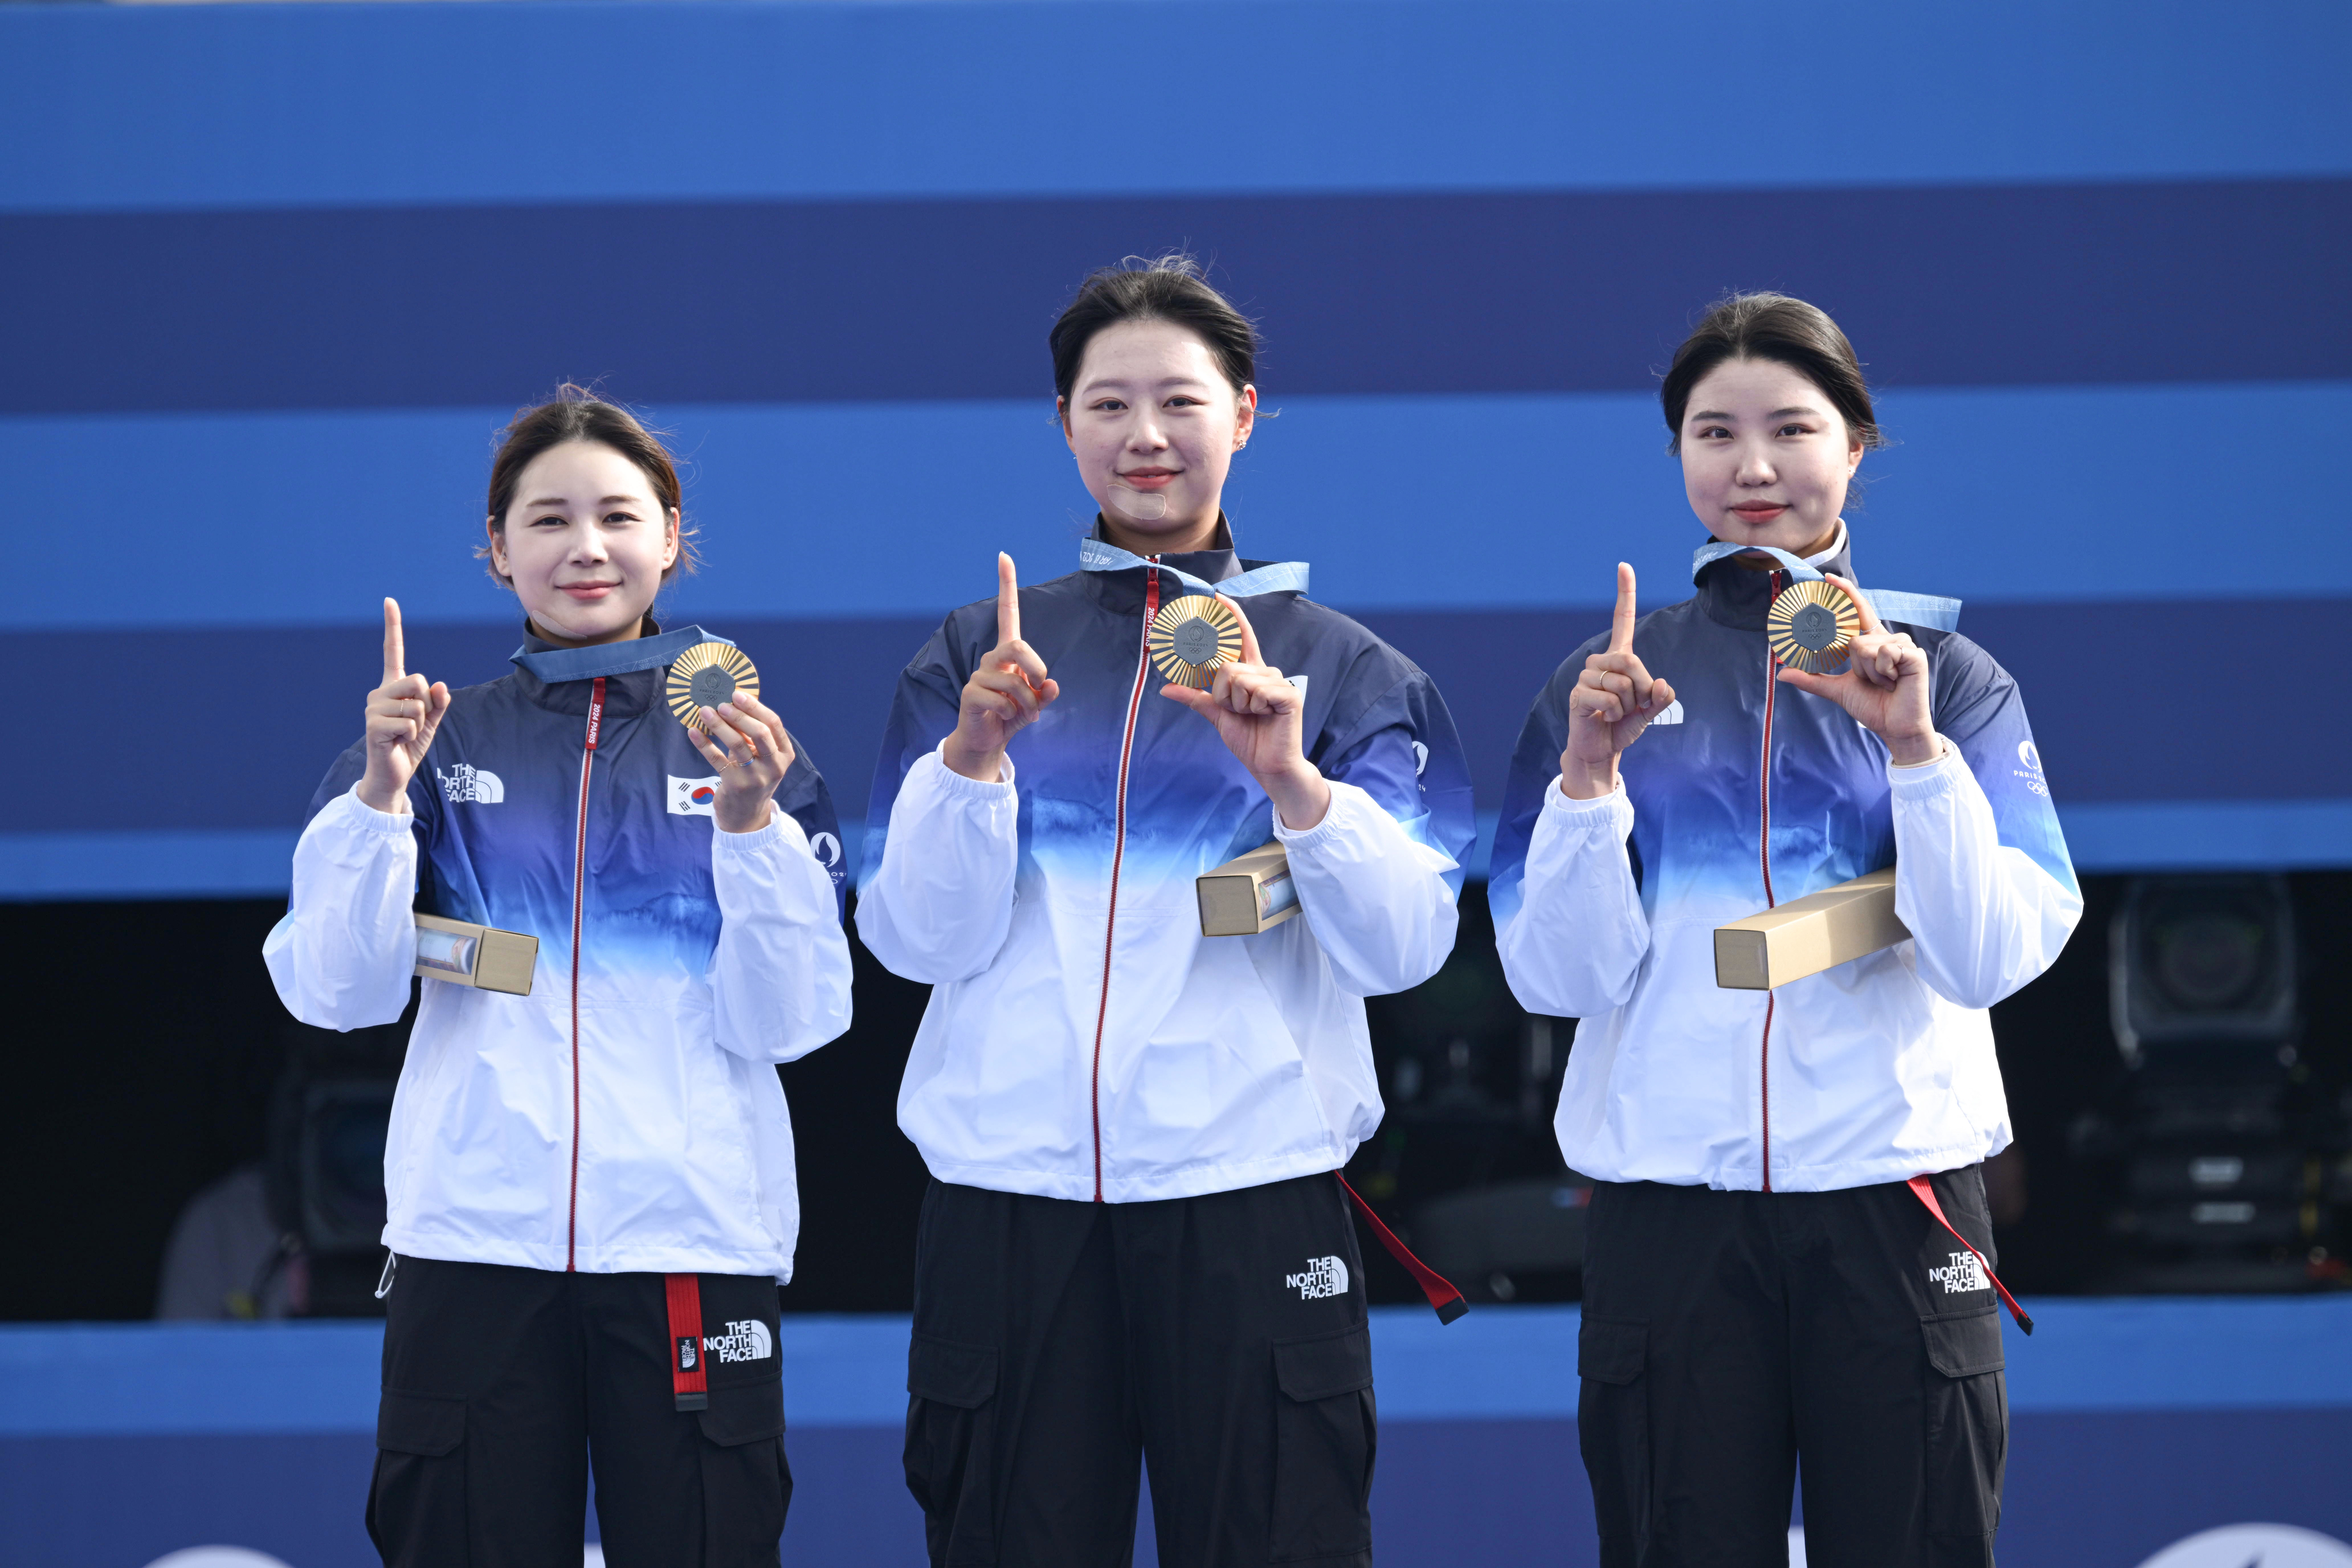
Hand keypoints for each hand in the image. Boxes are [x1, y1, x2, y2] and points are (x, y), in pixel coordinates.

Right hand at [358, 598, 451, 814]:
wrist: (393, 774)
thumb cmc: (409, 745)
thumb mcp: (431, 722)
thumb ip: (438, 703)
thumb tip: (440, 686)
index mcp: (393, 688)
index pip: (392, 652)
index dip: (392, 627)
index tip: (389, 601)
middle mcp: (379, 693)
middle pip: (416, 680)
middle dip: (425, 704)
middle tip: (413, 723)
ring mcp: (373, 708)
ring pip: (415, 704)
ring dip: (419, 723)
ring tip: (404, 734)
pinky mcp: (373, 725)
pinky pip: (410, 722)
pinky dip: (413, 735)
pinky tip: (398, 742)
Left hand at [689, 690, 795, 832]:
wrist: (746, 815)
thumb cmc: (753, 777)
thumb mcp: (761, 757)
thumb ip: (753, 734)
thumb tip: (732, 703)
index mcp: (784, 754)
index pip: (774, 724)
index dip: (756, 707)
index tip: (737, 695)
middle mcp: (774, 766)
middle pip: (759, 733)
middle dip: (739, 715)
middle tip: (720, 704)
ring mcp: (756, 777)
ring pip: (738, 745)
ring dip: (719, 725)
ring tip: (705, 712)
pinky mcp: (736, 785)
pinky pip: (717, 760)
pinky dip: (704, 744)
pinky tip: (693, 732)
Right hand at [943, 553, 1059, 781]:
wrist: (986, 742)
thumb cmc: (1011, 716)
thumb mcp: (1035, 704)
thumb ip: (1045, 693)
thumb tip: (1051, 685)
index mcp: (1008, 654)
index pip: (1008, 613)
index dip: (1006, 585)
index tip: (1004, 556)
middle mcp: (991, 659)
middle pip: (1017, 646)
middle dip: (1036, 668)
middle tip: (1039, 689)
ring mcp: (979, 675)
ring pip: (1012, 680)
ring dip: (1027, 702)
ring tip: (1024, 713)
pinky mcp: (971, 694)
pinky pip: (1001, 700)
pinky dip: (1013, 713)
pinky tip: (1006, 718)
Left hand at [1160, 595, 1331, 830]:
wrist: (1270, 766)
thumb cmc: (1249, 739)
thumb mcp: (1217, 715)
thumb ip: (1196, 697)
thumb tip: (1166, 687)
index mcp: (1251, 674)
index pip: (1242, 638)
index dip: (1231, 617)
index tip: (1218, 597)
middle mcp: (1266, 672)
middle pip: (1227, 666)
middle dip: (1222, 693)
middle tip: (1237, 711)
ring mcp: (1278, 682)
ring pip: (1237, 679)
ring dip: (1236, 704)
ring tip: (1252, 715)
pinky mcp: (1288, 694)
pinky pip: (1254, 690)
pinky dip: (1252, 707)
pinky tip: (1265, 716)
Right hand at [1559, 564, 1675, 799]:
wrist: (1600, 750)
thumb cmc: (1623, 726)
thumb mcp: (1651, 712)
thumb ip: (1661, 697)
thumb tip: (1661, 685)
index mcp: (1618, 659)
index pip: (1622, 620)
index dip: (1624, 594)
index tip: (1623, 566)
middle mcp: (1600, 662)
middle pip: (1630, 660)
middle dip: (1642, 688)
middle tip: (1636, 706)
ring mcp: (1586, 677)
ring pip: (1621, 682)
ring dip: (1628, 705)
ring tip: (1617, 714)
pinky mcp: (1578, 694)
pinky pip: (1608, 698)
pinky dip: (1614, 713)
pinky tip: (1604, 718)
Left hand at [1774, 575, 1937, 762]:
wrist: (1894, 726)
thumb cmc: (1872, 706)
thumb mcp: (1837, 690)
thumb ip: (1812, 679)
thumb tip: (1782, 672)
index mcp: (1872, 643)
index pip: (1858, 611)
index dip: (1845, 593)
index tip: (1828, 579)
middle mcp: (1887, 639)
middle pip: (1853, 637)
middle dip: (1855, 665)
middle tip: (1868, 682)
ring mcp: (1902, 645)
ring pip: (1863, 646)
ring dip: (1868, 672)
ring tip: (1885, 683)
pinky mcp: (1913, 654)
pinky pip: (1882, 654)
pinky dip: (1881, 673)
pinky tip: (1895, 682)